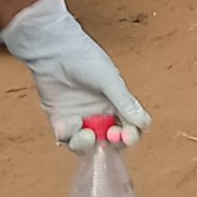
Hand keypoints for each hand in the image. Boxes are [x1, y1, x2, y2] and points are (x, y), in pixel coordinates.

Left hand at [0, 0, 152, 149]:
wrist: (54, 51)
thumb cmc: (84, 59)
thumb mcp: (109, 80)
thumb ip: (124, 102)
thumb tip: (143, 123)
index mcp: (116, 103)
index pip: (129, 126)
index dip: (131, 135)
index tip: (128, 136)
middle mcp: (99, 114)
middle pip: (110, 140)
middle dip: (111, 144)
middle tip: (108, 139)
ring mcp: (80, 119)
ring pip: (87, 144)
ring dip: (88, 144)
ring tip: (86, 135)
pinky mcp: (60, 121)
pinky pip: (66, 138)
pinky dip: (69, 136)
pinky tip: (68, 124)